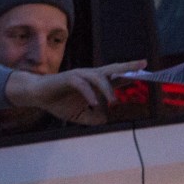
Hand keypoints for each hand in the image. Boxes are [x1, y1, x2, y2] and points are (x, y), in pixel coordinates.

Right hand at [6, 59, 146, 124]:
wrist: (38, 95)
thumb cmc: (59, 102)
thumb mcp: (78, 115)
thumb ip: (92, 117)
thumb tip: (104, 119)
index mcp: (94, 82)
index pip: (115, 77)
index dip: (129, 75)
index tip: (145, 70)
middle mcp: (89, 75)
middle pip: (112, 69)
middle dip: (127, 67)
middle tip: (142, 64)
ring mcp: (79, 75)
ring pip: (98, 77)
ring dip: (108, 89)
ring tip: (113, 103)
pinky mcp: (68, 78)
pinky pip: (82, 85)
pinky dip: (90, 94)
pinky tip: (94, 103)